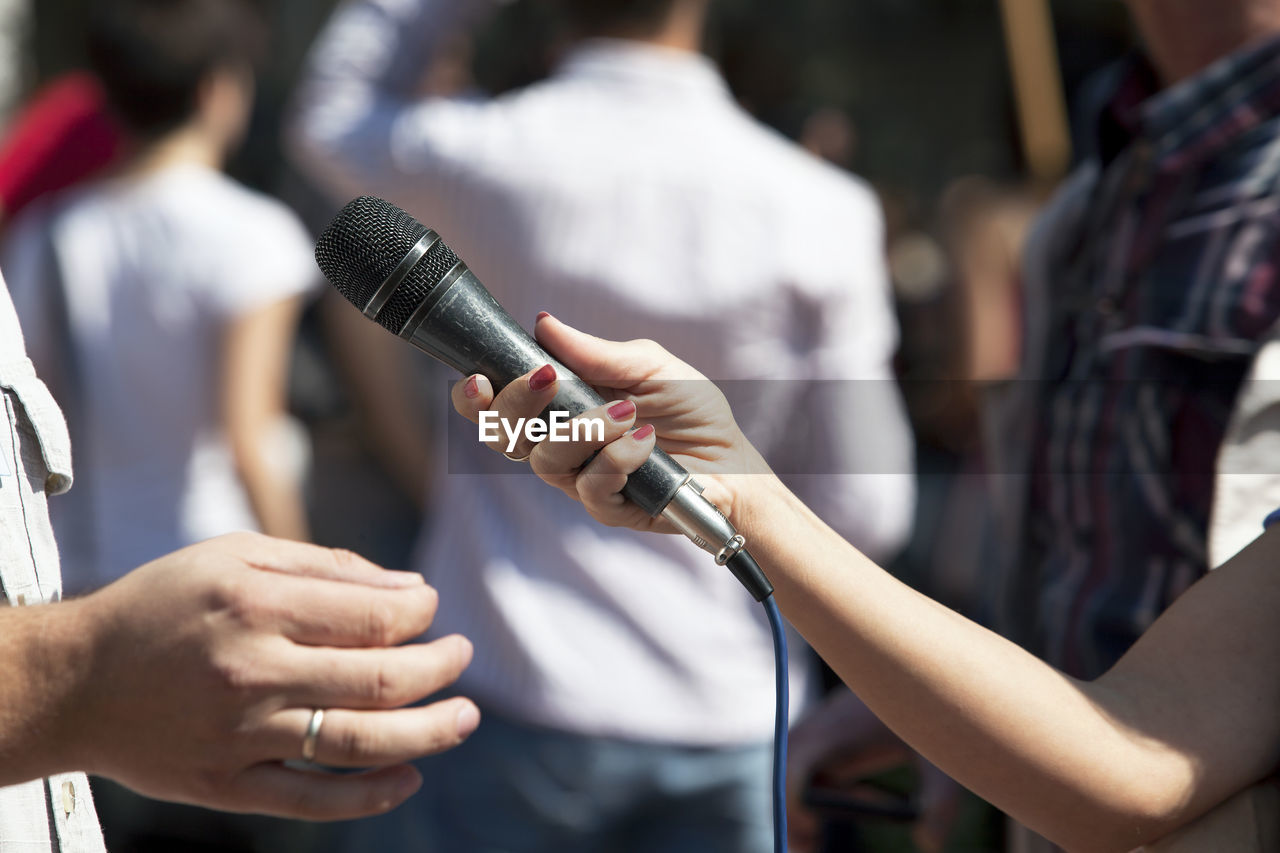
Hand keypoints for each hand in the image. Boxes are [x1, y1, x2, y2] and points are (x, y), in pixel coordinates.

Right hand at [58, 533, 477, 819]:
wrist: (74, 682)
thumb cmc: (164, 604)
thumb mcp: (234, 556)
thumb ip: (324, 567)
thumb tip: (407, 589)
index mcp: (258, 604)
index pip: (374, 618)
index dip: (420, 615)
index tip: (431, 609)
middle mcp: (254, 671)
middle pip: (379, 679)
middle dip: (439, 667)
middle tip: (462, 655)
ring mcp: (241, 735)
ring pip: (359, 743)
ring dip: (427, 733)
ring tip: (465, 718)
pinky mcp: (226, 786)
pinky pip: (312, 800)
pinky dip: (368, 795)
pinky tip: (409, 777)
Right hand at [450, 314, 775, 531]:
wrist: (733, 460)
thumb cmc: (691, 411)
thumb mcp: (649, 366)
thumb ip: (596, 352)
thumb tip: (544, 324)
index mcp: (559, 407)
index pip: (498, 407)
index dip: (476, 398)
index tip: (479, 378)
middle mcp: (560, 445)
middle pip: (504, 436)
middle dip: (517, 406)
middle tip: (547, 381)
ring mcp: (579, 479)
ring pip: (545, 461)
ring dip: (583, 429)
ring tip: (627, 412)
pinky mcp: (606, 507)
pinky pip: (590, 485)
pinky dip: (618, 457)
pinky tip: (646, 441)